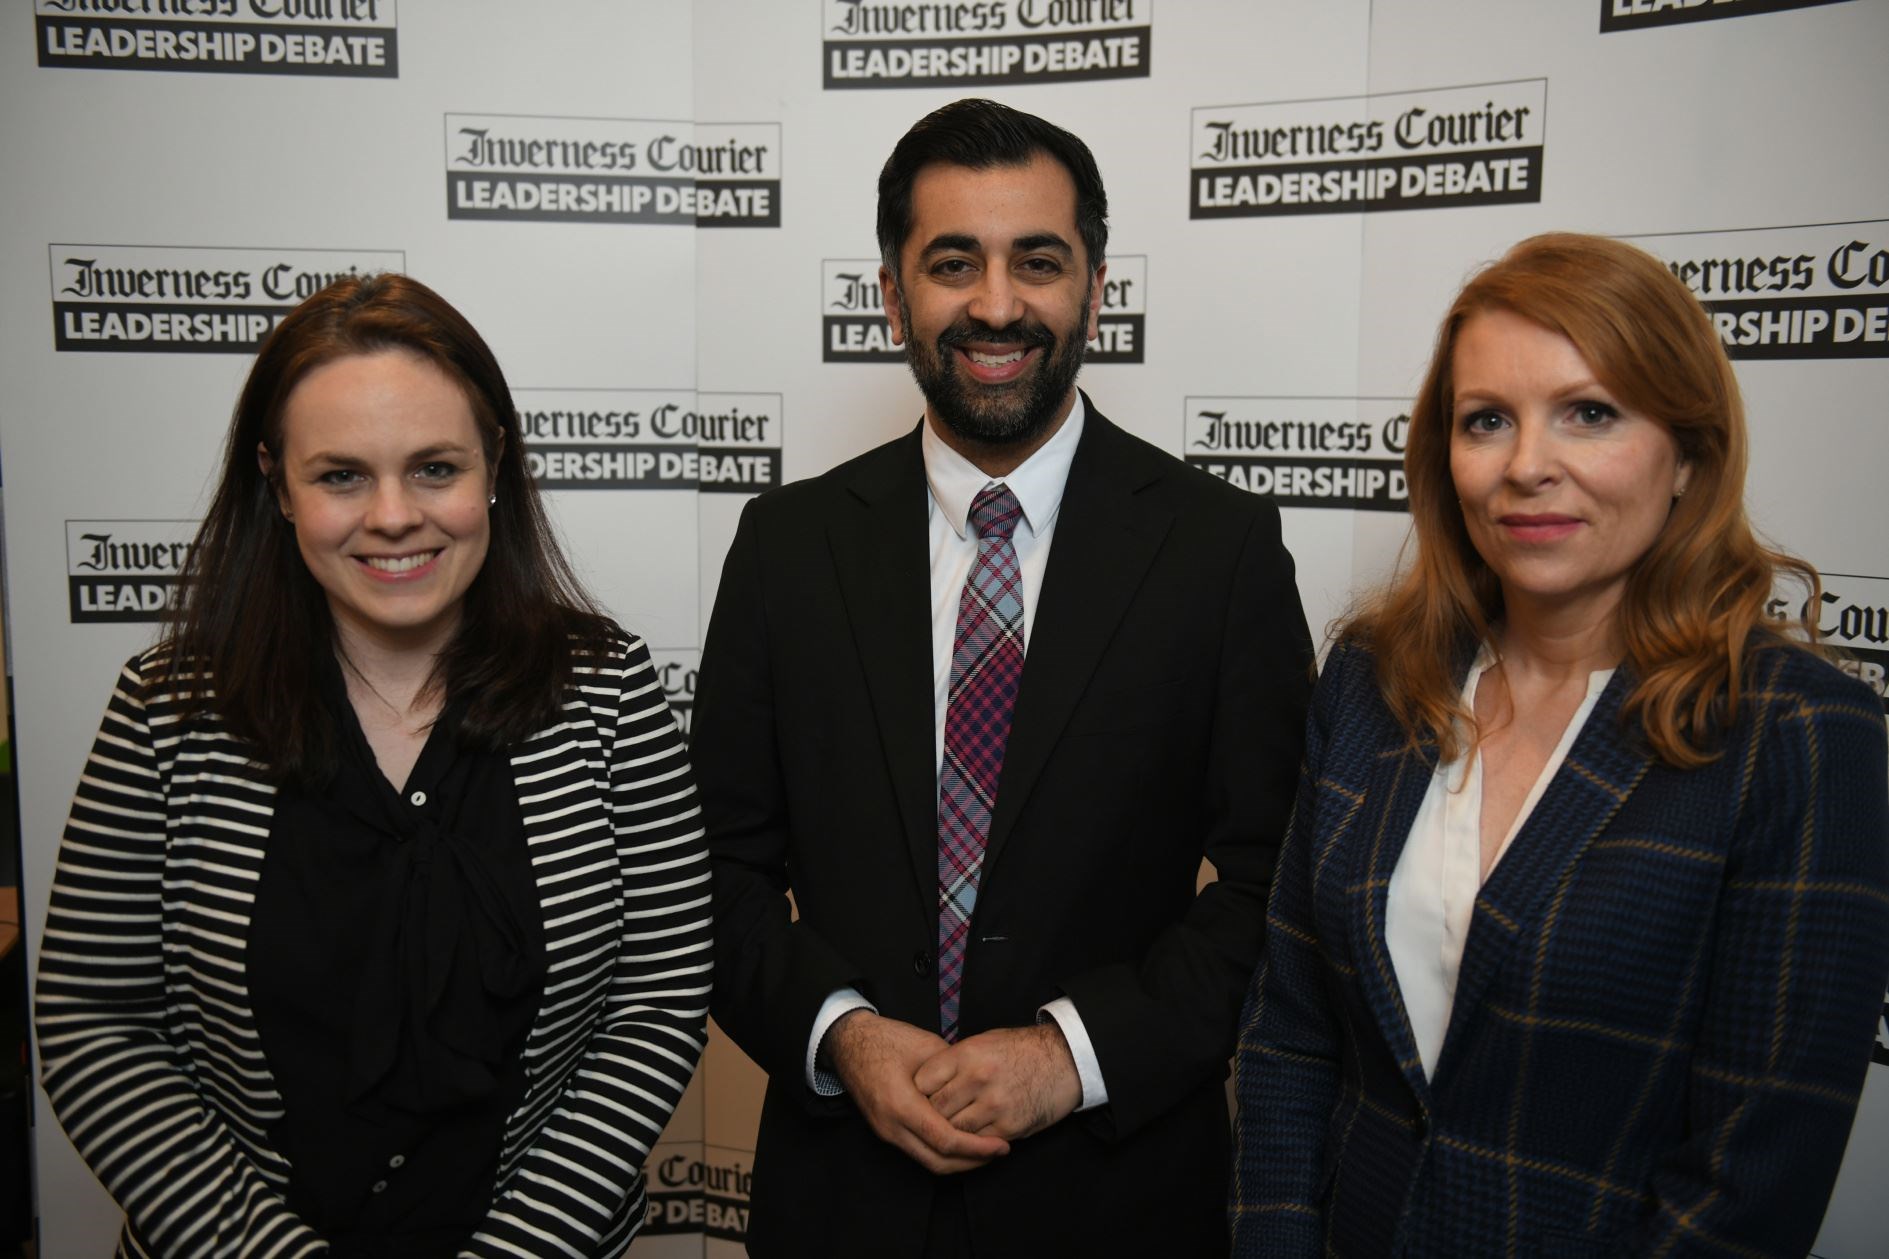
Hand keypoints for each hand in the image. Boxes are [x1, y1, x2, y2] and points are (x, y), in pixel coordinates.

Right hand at [826, 1011, 1010, 1173]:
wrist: (847, 1042)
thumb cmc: (886, 1039)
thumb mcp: (927, 1047)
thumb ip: (953, 1072)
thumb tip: (982, 1089)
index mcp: (901, 1105)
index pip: (945, 1140)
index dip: (977, 1148)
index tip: (1002, 1145)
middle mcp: (891, 1126)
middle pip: (938, 1162)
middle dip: (972, 1162)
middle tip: (999, 1152)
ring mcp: (886, 1132)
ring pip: (927, 1162)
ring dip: (958, 1161)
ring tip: (985, 1150)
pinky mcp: (885, 1131)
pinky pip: (918, 1152)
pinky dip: (942, 1152)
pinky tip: (961, 1141)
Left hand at [913, 1023, 1081, 1141]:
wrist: (1064, 1061)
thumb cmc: (1022, 1049)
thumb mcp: (984, 1042)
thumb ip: (956, 1061)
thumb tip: (929, 1081)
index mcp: (967, 1054)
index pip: (924, 1081)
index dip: (918, 1092)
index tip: (920, 1096)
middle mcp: (978, 1079)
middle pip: (936, 1109)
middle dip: (931, 1116)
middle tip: (930, 1118)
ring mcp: (994, 1105)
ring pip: (954, 1130)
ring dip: (951, 1132)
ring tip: (950, 1129)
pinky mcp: (1009, 1126)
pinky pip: (978, 1143)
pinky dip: (973, 1143)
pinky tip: (973, 1137)